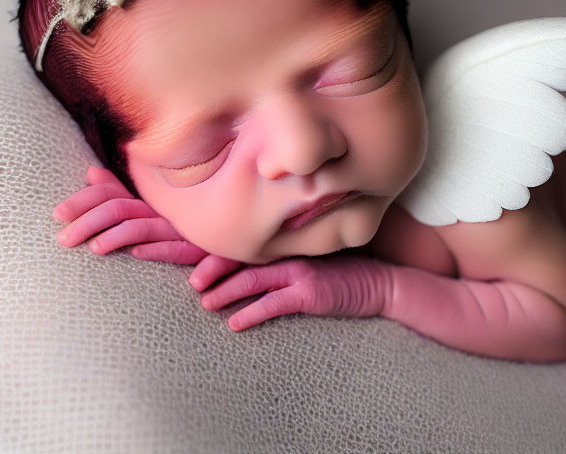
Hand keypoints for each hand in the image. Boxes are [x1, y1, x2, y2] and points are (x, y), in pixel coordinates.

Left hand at [53, 165, 241, 278]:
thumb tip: (92, 172)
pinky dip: (158, 250)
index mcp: (150, 200)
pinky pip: (178, 248)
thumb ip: (122, 190)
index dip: (84, 201)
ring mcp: (179, 226)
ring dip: (118, 236)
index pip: (111, 195)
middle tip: (61, 238)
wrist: (238, 224)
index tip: (57, 213)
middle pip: (120, 207)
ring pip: (143, 227)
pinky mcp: (200, 246)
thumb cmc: (193, 219)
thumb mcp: (155, 206)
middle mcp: (162, 209)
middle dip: (89, 220)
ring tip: (95, 248)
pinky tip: (139, 252)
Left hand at [196, 253, 392, 331]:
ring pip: (252, 278)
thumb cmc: (338, 274)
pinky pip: (275, 303)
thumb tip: (245, 270)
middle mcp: (286, 252)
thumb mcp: (304, 261)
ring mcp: (298, 270)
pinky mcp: (310, 293)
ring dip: (226, 292)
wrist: (378, 283)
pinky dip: (252, 313)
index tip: (187, 253)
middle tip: (189, 280)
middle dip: (210, 266)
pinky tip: (235, 325)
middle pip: (239, 255)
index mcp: (281, 243)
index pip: (240, 240)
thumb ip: (277, 260)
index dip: (213, 247)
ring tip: (205, 303)